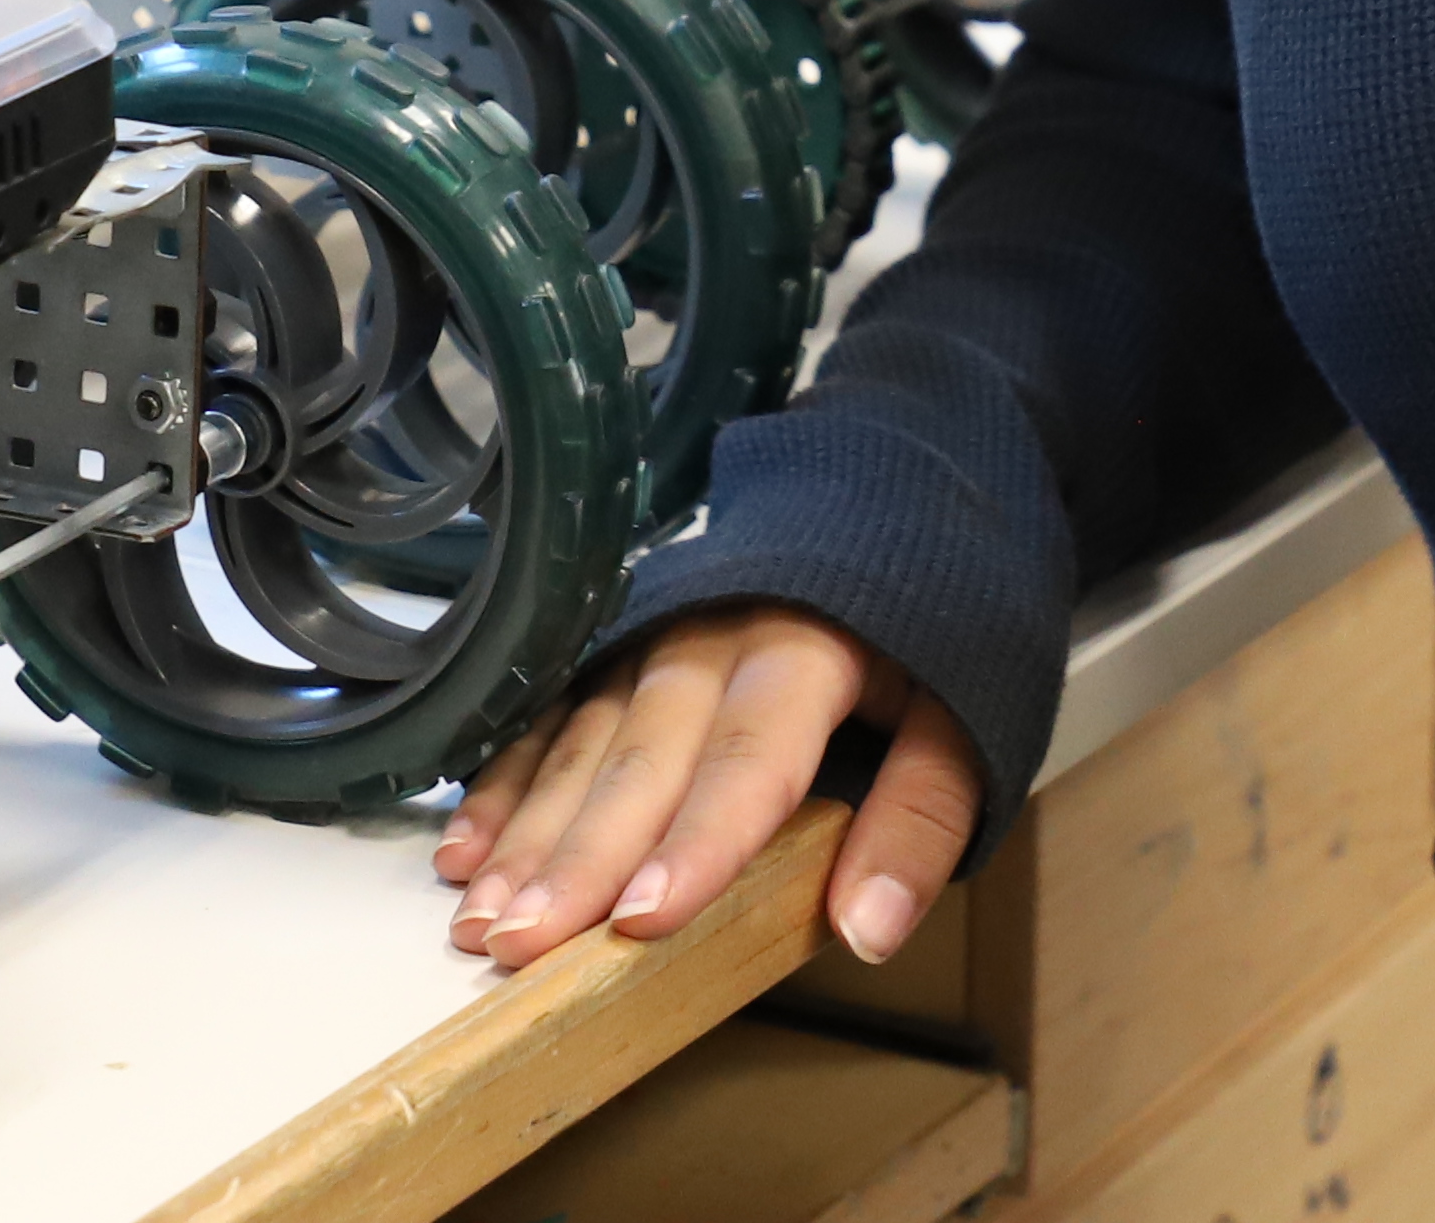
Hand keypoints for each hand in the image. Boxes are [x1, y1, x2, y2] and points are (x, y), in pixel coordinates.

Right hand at [432, 603, 987, 975]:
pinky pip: (549, 715)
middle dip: (577, 857)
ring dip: (526, 834)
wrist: (890, 491)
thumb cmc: (929, 620)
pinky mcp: (616, 644)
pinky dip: (502, 782)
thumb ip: (922, 819)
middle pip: (642, 757)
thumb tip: (871, 928)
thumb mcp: (969, 710)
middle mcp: (712, 636)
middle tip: (521, 944)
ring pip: (581, 740)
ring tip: (481, 917)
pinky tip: (466, 847)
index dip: (696, 843)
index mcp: (804, 646)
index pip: (748, 757)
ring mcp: (651, 635)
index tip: (642, 919)